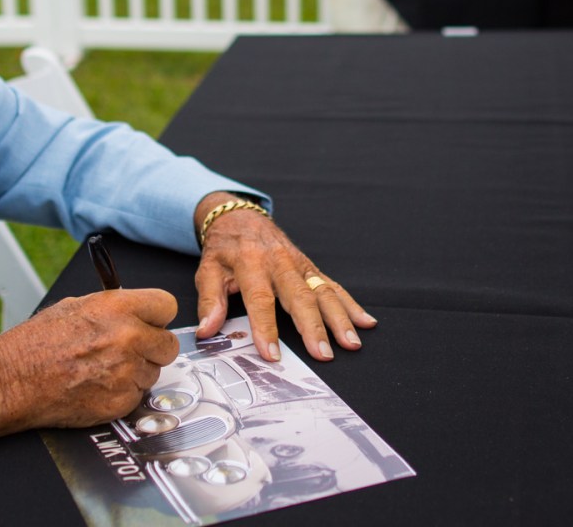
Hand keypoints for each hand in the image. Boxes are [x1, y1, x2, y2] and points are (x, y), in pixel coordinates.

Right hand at [0, 289, 179, 435]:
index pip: (167, 305)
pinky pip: (137, 396)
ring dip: (136, 372)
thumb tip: (133, 313)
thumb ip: (112, 308)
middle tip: (130, 350)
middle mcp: (128, 338)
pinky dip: (122, 393)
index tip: (151, 322)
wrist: (13, 379)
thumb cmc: (35, 344)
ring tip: (103, 369)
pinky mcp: (121, 402)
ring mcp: (126, 373)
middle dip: (152, 348)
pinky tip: (97, 386)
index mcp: (117, 308)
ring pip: (153, 373)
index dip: (157, 316)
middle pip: (168, 345)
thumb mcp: (74, 307)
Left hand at [194, 193, 376, 362]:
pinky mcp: (310, 267)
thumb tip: (206, 331)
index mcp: (250, 263)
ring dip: (339, 319)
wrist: (240, 218)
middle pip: (299, 297)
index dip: (266, 328)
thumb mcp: (207, 270)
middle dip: (312, 327)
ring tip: (351, 343)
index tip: (271, 354)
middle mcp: (279, 263)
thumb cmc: (223, 249)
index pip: (260, 300)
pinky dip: (351, 304)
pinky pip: (333, 285)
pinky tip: (366, 322)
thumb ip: (209, 301)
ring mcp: (299, 264)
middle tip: (322, 354)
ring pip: (322, 291)